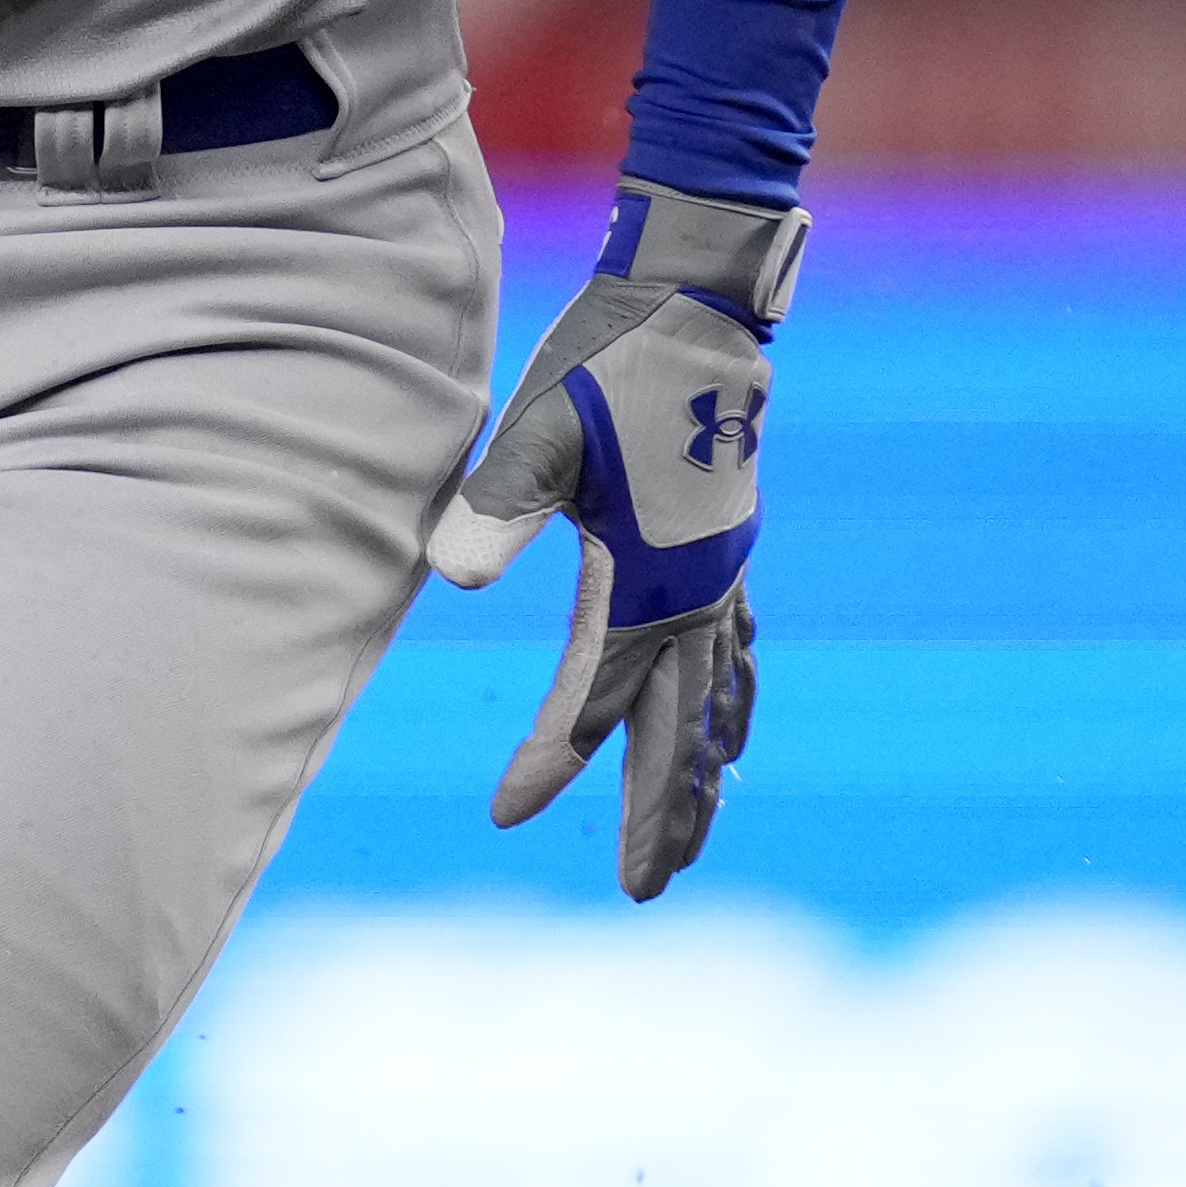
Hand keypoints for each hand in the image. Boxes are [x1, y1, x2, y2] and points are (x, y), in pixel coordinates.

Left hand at [428, 180, 800, 898]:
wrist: (695, 296)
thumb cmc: (606, 359)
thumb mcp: (541, 429)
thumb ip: (498, 505)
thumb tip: (447, 579)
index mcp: (654, 577)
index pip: (594, 698)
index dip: (550, 762)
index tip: (502, 814)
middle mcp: (701, 588)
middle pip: (678, 726)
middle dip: (656, 810)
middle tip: (640, 890)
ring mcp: (722, 569)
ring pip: (718, 699)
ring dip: (700, 772)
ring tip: (689, 838)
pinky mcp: (725, 544)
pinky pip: (738, 650)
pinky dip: (732, 704)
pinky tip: (730, 731)